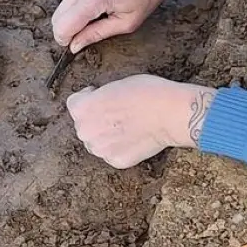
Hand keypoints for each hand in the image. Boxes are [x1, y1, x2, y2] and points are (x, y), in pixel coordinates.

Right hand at [51, 0, 197, 52]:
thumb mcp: (127, 21)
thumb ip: (97, 34)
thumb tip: (75, 46)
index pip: (62, 26)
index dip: (66, 40)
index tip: (76, 45)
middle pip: (57, 18)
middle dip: (67, 30)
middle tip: (87, 34)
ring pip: (62, 8)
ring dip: (73, 18)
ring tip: (98, 17)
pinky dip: (77, 6)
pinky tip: (99, 4)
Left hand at [66, 75, 214, 167]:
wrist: (170, 114)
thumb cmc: (147, 93)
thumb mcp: (113, 85)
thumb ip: (98, 97)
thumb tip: (99, 103)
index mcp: (80, 108)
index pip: (75, 103)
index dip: (88, 98)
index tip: (99, 97)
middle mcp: (85, 131)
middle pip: (85, 125)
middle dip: (97, 120)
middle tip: (117, 114)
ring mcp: (99, 149)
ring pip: (97, 142)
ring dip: (107, 137)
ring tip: (128, 127)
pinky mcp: (116, 161)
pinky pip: (113, 154)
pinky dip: (121, 149)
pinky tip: (135, 138)